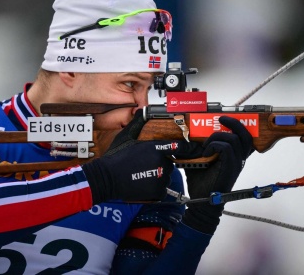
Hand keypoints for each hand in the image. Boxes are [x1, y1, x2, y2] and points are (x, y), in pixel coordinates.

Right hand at [82, 110, 201, 203]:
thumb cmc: (115, 158)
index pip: (179, 147)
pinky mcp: (157, 191)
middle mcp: (161, 162)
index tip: (197, 149)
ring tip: (142, 175)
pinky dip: (155, 189)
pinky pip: (162, 190)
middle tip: (145, 165)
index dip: (190, 148)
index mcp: (156, 148)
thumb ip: (137, 124)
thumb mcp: (126, 136)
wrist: (106, 177)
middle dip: (160, 163)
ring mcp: (160, 177)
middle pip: (169, 163)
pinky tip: (143, 184)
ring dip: (158, 176)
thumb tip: (141, 112)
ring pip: (166, 177)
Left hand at [182, 116, 253, 233]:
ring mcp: (237, 163)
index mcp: (234, 156)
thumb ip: (195, 148)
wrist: (202, 200)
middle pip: (246, 135)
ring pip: (235, 138)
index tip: (224, 118)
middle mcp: (239, 158)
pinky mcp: (231, 167)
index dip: (238, 125)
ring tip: (207, 144)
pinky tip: (206, 152)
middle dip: (234, 123)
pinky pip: (227, 148)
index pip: (245, 137)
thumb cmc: (201, 181)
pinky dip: (215, 146)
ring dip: (218, 136)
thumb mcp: (197, 159)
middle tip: (221, 119)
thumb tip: (183, 136)